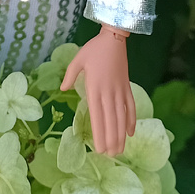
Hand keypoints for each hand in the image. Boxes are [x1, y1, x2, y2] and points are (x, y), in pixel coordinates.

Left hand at [60, 24, 135, 155]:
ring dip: (121, 134)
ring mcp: (120, 90)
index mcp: (94, 88)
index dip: (99, 133)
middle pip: (110, 121)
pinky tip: (131, 133)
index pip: (97, 116)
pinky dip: (132, 120)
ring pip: (121, 117)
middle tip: (109, 156)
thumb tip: (62, 89)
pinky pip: (131, 106)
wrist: (114, 37)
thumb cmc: (94, 49)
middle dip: (110, 139)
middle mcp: (108, 92)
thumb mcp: (78, 59)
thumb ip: (70, 75)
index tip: (99, 148)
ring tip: (120, 150)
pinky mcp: (127, 87)